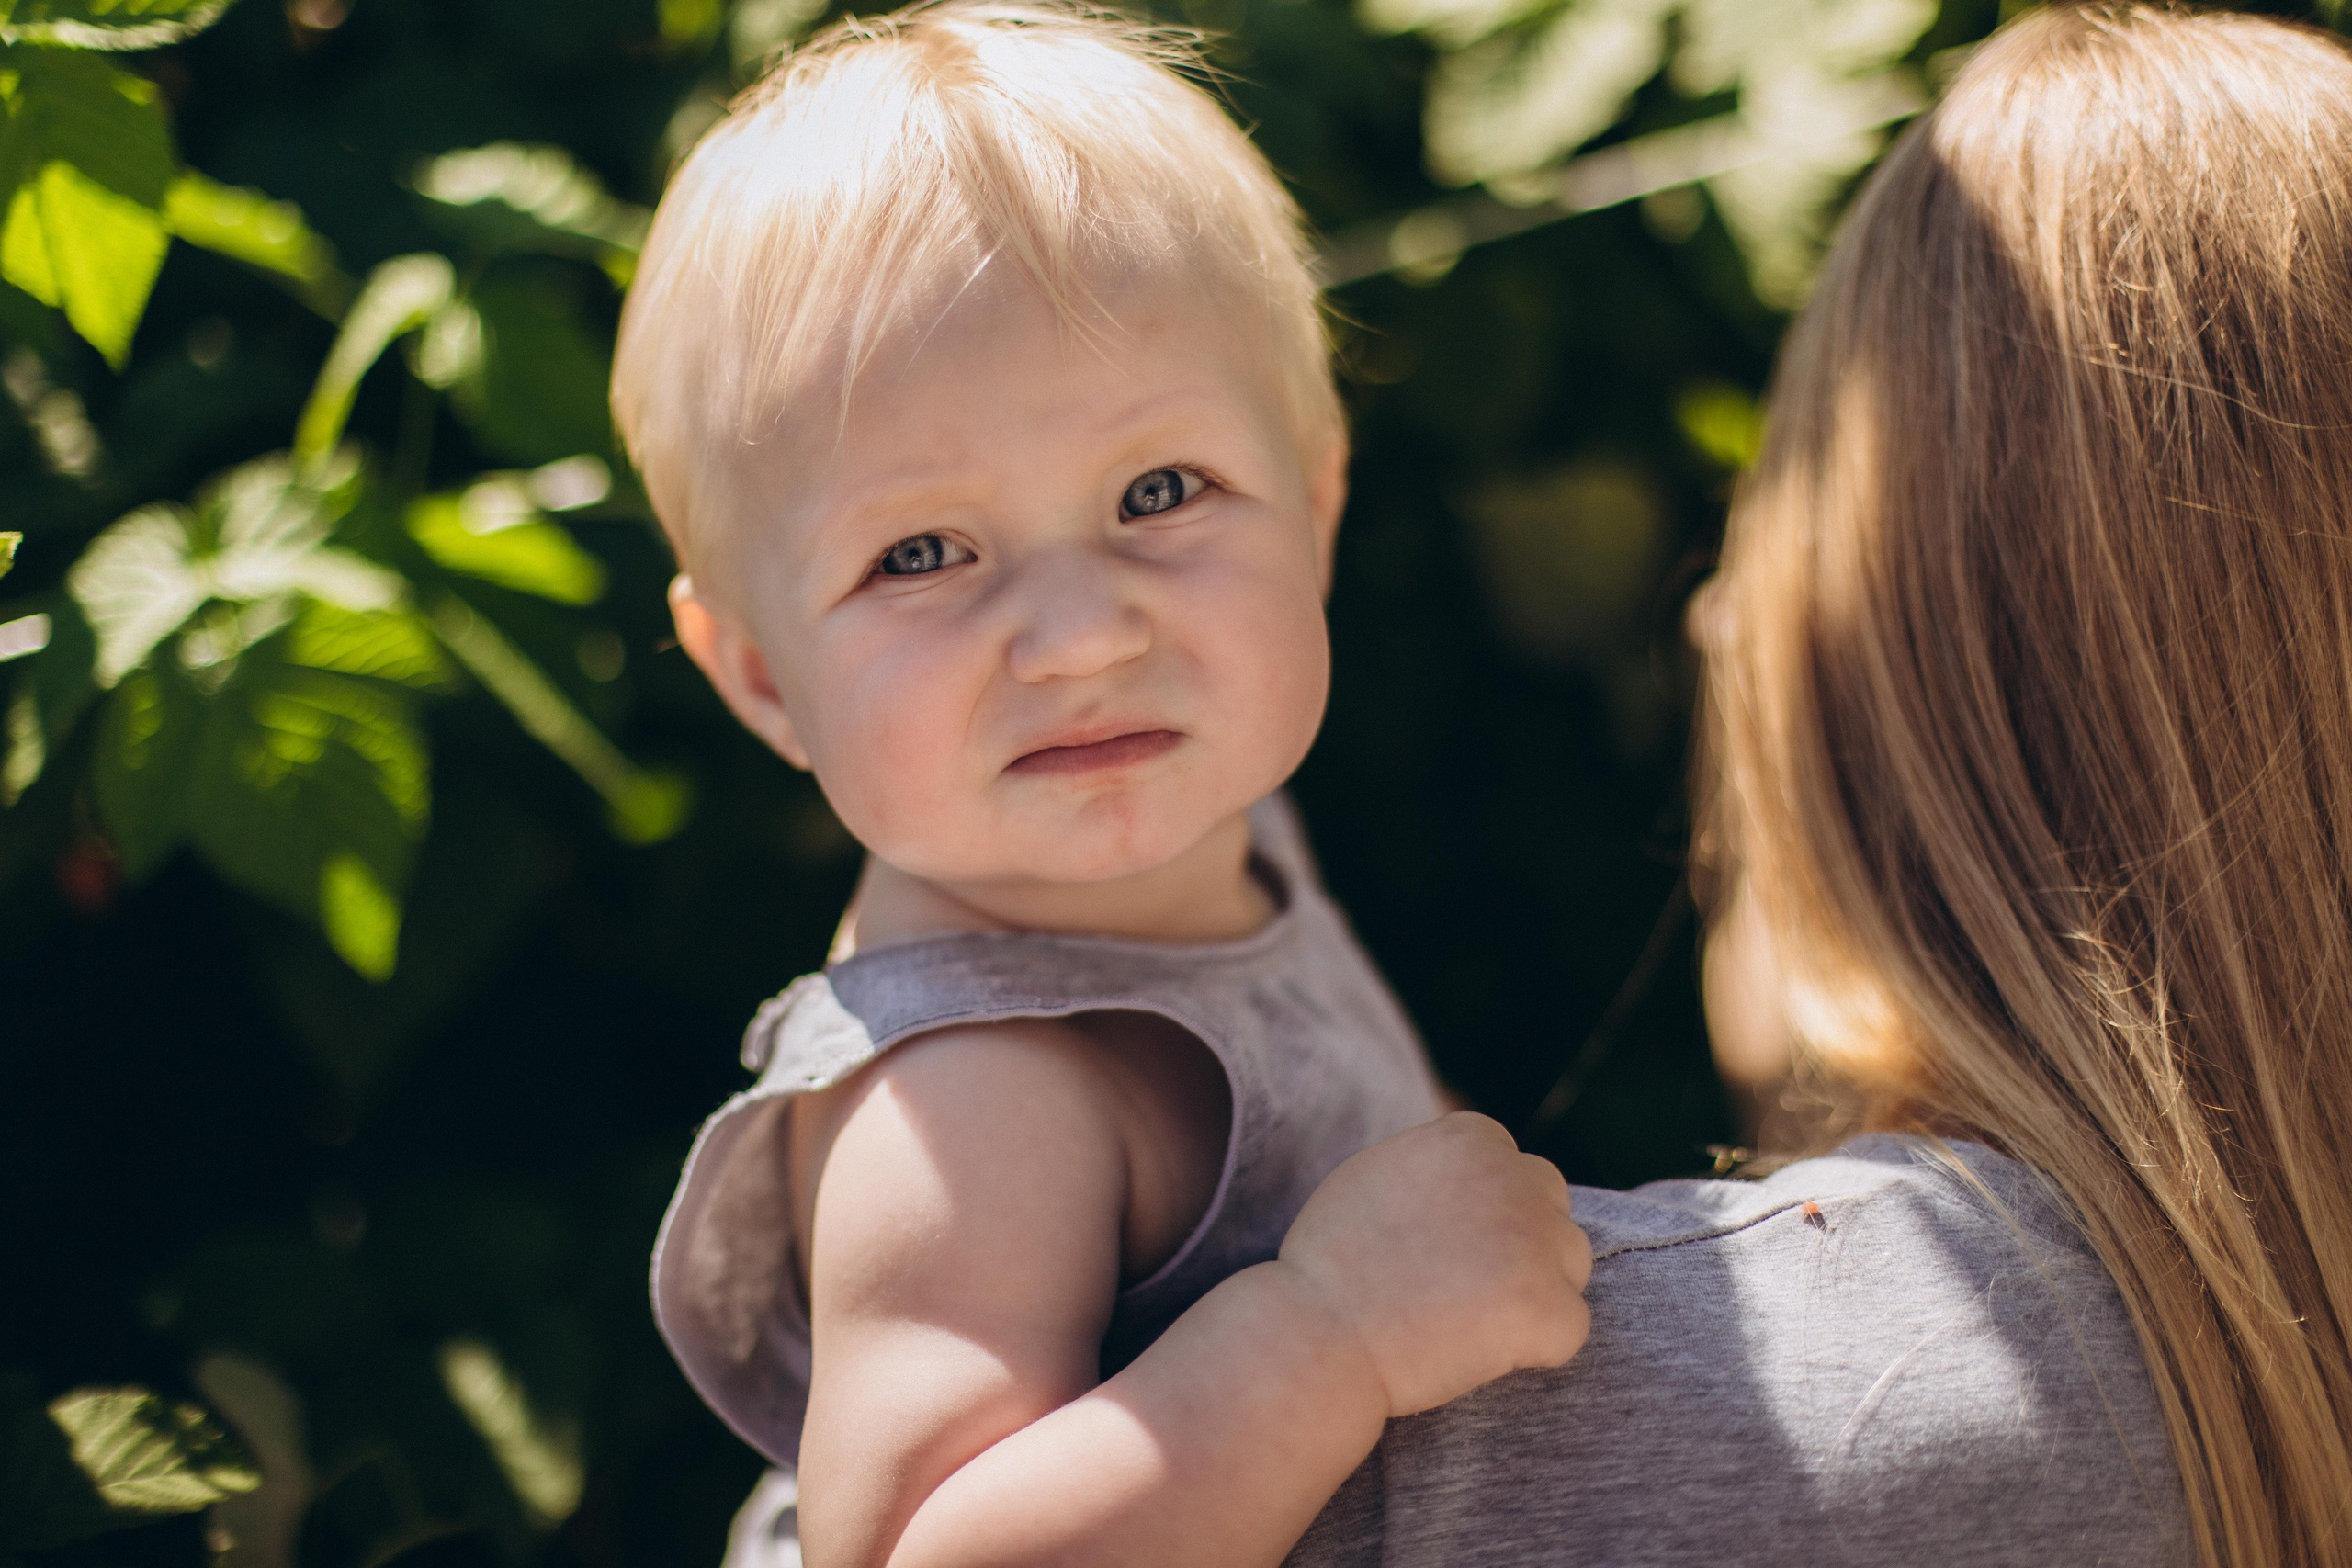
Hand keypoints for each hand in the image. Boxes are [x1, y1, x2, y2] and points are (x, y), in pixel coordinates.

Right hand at [1275, 1112, 1591, 1416]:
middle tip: (1460, 1289)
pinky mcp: (1549, 1306)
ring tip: (1465, 1320)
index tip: (1444, 1250)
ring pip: (1570, 1263)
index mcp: (1472, 1137)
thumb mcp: (1380, 1174)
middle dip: (1521, 1244)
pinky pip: (1568, 1328)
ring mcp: (1536, 1241)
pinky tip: (1474, 1351)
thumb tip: (1479, 1170)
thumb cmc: (1332, 1263)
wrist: (1318, 1336)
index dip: (1485, 1215)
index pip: (1515, 1169)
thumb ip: (1439, 1166)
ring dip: (1533, 1291)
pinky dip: (1533, 1348)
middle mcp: (1513, 1176)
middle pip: (1552, 1206)